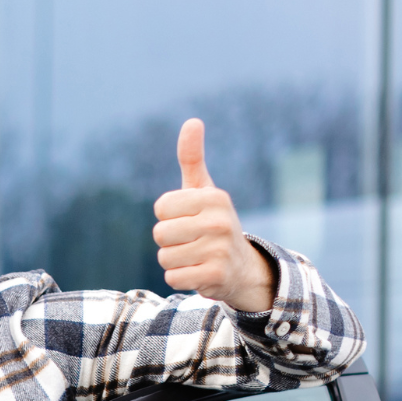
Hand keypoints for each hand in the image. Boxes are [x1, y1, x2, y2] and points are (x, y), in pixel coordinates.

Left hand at [152, 120, 274, 313]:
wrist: (241, 267)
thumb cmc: (212, 223)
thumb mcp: (204, 190)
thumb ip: (192, 158)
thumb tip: (192, 122)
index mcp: (214, 197)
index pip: (161, 209)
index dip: (168, 217)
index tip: (188, 219)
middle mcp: (220, 222)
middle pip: (160, 234)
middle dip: (169, 241)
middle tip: (191, 241)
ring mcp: (220, 250)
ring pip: (164, 258)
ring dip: (174, 261)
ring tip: (195, 256)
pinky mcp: (216, 276)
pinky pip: (173, 278)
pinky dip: (180, 278)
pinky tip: (198, 272)